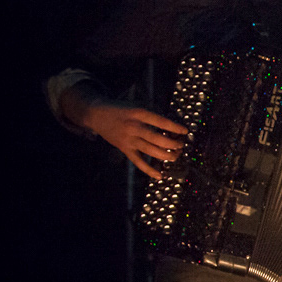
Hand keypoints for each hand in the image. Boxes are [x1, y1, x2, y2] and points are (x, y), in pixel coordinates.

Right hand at [62, 87, 187, 178]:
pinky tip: (160, 175)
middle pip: (158, 139)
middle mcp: (134, 127)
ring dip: (167, 155)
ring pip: (151, 151)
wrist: (96, 114)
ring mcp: (129, 140)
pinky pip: (138, 162)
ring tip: (176, 155)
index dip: (175, 127)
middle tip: (182, 145)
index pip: (161, 121)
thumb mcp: (136, 105)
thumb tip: (172, 126)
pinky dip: (149, 170)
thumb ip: (152, 114)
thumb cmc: (121, 109)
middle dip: (174, 144)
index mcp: (139, 113)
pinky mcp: (124, 149)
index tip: (185, 131)